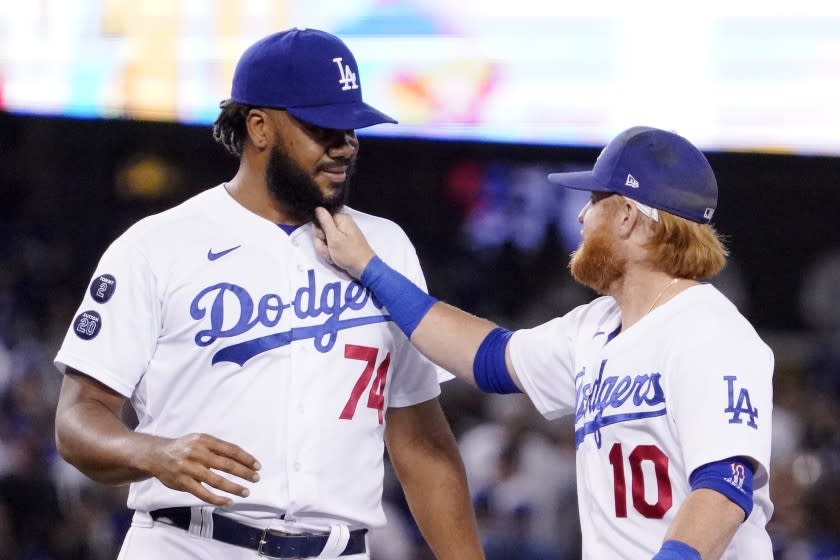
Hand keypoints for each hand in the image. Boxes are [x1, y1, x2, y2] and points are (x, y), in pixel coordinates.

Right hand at [141, 433, 260, 505]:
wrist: (157, 455)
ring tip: (246, 491)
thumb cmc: (185, 448)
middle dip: (244, 472)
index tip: (257, 466)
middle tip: (256, 478)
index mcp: (205, 440)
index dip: (246, 458)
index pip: (231, 449)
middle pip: (226, 464)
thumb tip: (242, 459)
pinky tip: (228, 501)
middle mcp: (198, 453)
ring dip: (234, 487)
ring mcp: (190, 468)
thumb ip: (218, 447)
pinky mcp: (183, 483)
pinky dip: (217, 499)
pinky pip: (203, 493)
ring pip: (216, 480)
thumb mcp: (200, 440)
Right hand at [313, 207, 375, 277]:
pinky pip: (331, 246)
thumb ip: (325, 221)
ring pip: (325, 240)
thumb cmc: (349, 253)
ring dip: (326, 250)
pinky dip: (330, 253)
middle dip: (322, 243)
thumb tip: (318, 207)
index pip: (320, 220)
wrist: (363, 267)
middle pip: (322, 231)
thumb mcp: (334, 237)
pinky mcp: (343, 242)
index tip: (324, 240)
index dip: (319, 232)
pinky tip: (335, 258)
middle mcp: (342, 224)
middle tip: (329, 250)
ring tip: (333, 255)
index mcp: (341, 219)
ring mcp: (343, 234)